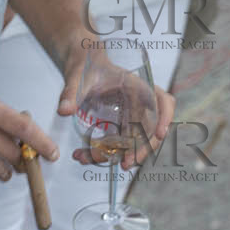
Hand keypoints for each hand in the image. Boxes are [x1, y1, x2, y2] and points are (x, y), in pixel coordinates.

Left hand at [58, 43, 174, 169]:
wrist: (81, 66)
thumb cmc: (85, 66)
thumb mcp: (77, 77)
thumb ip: (70, 93)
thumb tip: (64, 111)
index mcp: (137, 85)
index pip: (163, 100)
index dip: (165, 117)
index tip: (160, 133)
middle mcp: (140, 101)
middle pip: (151, 128)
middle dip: (142, 148)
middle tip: (126, 163)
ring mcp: (133, 114)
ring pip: (136, 139)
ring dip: (123, 154)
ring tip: (99, 161)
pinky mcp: (122, 124)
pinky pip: (121, 142)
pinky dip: (108, 151)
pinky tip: (88, 156)